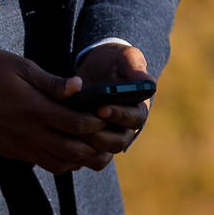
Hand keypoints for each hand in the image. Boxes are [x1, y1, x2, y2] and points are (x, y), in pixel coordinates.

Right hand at [0, 48, 112, 174]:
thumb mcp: (22, 67)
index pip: (76, 124)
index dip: (97, 121)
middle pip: (72, 151)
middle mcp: (27, 133)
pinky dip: (60, 159)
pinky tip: (67, 144)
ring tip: (92, 141)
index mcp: (33, 109)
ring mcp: (18, 146)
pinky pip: (42, 163)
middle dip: (94, 144)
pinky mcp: (10, 152)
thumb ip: (52, 82)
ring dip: (79, 156)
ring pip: (59, 164)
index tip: (107, 112)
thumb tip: (79, 87)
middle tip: (107, 132)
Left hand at [73, 43, 155, 158]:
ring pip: (103, 153)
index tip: (101, 108)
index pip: (136, 119)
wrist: (94, 68)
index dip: (120, 116)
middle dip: (99, 134)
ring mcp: (109, 137)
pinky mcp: (94, 143)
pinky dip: (77, 152)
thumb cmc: (113, 60)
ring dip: (87, 143)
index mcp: (138, 106)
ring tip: (70, 128)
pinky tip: (64, 138)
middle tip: (81, 121)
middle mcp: (126, 126)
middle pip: (119, 141)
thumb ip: (135, 66)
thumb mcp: (125, 56)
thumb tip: (148, 82)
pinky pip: (88, 158)